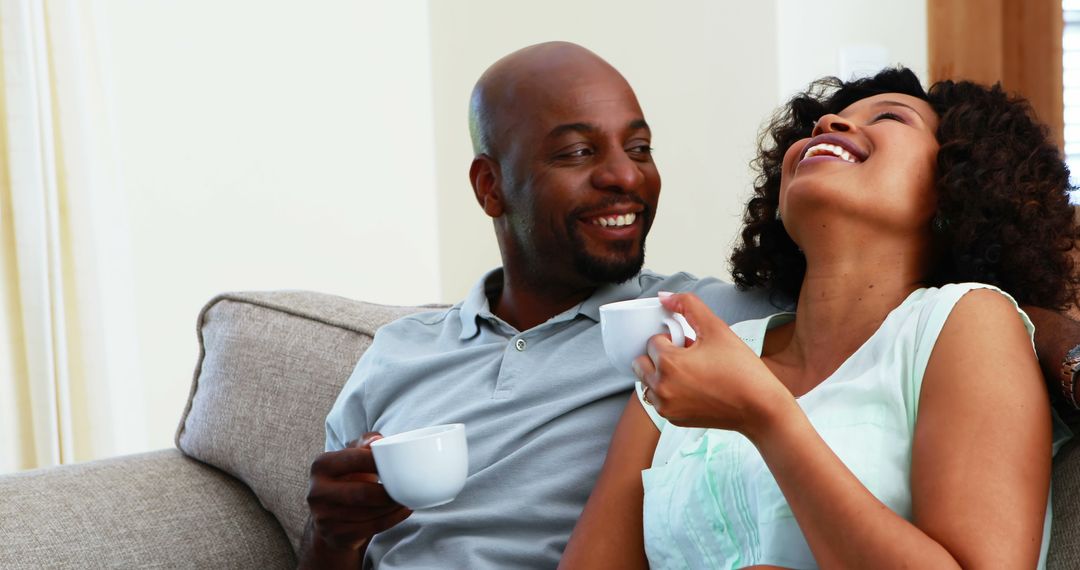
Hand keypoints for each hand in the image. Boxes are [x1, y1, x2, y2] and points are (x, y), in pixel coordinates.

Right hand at [306, 432, 411, 550]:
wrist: (331, 515)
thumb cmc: (349, 478)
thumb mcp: (353, 456)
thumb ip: (366, 443)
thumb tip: (378, 440)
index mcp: (321, 465)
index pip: (356, 459)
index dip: (380, 461)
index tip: (398, 463)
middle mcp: (317, 491)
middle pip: (363, 492)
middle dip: (389, 492)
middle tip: (407, 487)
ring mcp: (323, 516)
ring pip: (369, 512)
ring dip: (393, 506)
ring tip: (406, 498)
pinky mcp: (335, 535)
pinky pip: (371, 527)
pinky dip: (392, 519)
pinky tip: (402, 511)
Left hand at [633, 292, 792, 437]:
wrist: (760, 408)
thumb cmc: (741, 369)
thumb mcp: (716, 328)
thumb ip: (688, 305)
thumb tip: (664, 296)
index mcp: (668, 364)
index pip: (652, 341)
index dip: (673, 339)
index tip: (692, 345)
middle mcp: (661, 388)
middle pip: (642, 362)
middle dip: (660, 356)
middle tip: (689, 357)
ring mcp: (666, 407)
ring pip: (647, 382)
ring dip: (661, 374)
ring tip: (691, 372)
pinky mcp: (673, 420)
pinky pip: (659, 400)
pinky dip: (669, 392)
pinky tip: (694, 388)